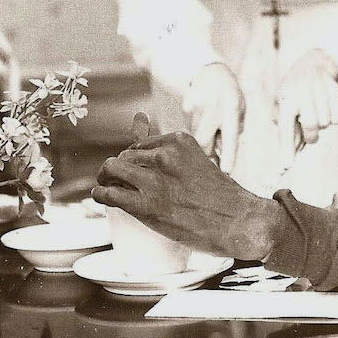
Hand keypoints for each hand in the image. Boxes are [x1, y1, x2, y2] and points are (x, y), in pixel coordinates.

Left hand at [93, 131, 279, 260]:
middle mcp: (164, 156)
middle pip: (124, 156)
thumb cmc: (217, 192)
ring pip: (112, 170)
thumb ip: (162, 141)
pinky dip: (100, 194)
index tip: (133, 170)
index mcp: (177, 140)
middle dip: (118, 167)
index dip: (132, 158)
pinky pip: (111, 193)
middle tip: (116, 179)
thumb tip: (137, 117)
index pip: (139, 144)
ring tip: (105, 185)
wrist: (238, 221)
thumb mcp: (192, 158)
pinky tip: (99, 196)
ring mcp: (155, 180)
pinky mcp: (147, 205)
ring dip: (105, 178)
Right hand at [182, 63, 243, 173]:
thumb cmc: (230, 96)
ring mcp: (197, 106)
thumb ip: (234, 131)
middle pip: (204, 141)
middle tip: (214, 155)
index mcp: (232, 107)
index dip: (228, 154)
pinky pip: (190, 128)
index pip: (230, 135)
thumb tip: (220, 154)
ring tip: (211, 125)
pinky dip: (197, 129)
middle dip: (207, 152)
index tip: (225, 170)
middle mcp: (213, 106)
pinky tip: (203, 116)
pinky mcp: (186, 106)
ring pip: (195, 136)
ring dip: (203, 139)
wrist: (211, 72)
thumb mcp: (239, 109)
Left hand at [277, 49, 337, 163]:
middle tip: (310, 134)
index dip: (286, 148)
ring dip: (323, 123)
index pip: (285, 127)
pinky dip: (334, 117)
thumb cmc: (295, 90)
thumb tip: (290, 150)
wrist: (316, 61)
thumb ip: (286, 126)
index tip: (286, 166)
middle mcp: (301, 92)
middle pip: (311, 127)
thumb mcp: (283, 102)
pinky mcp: (334, 87)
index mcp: (285, 98)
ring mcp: (319, 88)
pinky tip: (327, 105)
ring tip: (317, 110)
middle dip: (311, 135)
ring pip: (326, 123)